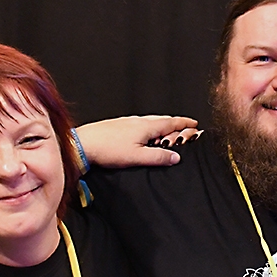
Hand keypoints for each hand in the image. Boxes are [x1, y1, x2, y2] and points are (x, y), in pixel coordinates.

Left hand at [76, 116, 198, 167]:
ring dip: (161, 124)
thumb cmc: (107, 149)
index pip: (170, 123)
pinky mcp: (117, 125)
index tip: (193, 123)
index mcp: (145, 127)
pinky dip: (148, 126)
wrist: (83, 144)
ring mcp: (126, 122)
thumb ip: (158, 157)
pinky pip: (139, 123)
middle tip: (184, 125)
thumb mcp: (137, 157)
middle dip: (174, 122)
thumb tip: (175, 157)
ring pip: (149, 120)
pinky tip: (143, 132)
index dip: (183, 123)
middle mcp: (137, 121)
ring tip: (167, 129)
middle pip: (161, 119)